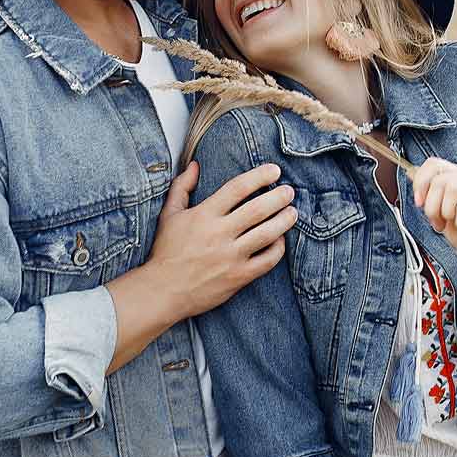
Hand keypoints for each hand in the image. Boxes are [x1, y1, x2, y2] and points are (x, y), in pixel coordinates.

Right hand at [149, 162, 295, 319]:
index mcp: (204, 215)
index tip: (275, 171)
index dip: (260, 176)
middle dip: (279, 197)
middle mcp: (219, 233)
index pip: (238, 188)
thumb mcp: (169, 214)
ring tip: (293, 212)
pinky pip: (267, 260)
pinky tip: (280, 240)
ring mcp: (230, 256)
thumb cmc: (166, 251)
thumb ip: (182, 186)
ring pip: (268, 234)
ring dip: (285, 220)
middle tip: (289, 192)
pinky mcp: (238, 277)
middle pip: (258, 209)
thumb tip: (196, 165)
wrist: (163, 291)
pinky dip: (278, 249)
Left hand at [411, 157, 456, 271]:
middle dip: (432, 207)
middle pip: (440, 179)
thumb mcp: (441, 212)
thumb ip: (430, 194)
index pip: (434, 164)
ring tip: (456, 224)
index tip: (419, 203)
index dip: (420, 183)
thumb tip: (411, 173)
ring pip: (451, 189)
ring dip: (447, 214)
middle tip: (440, 223)